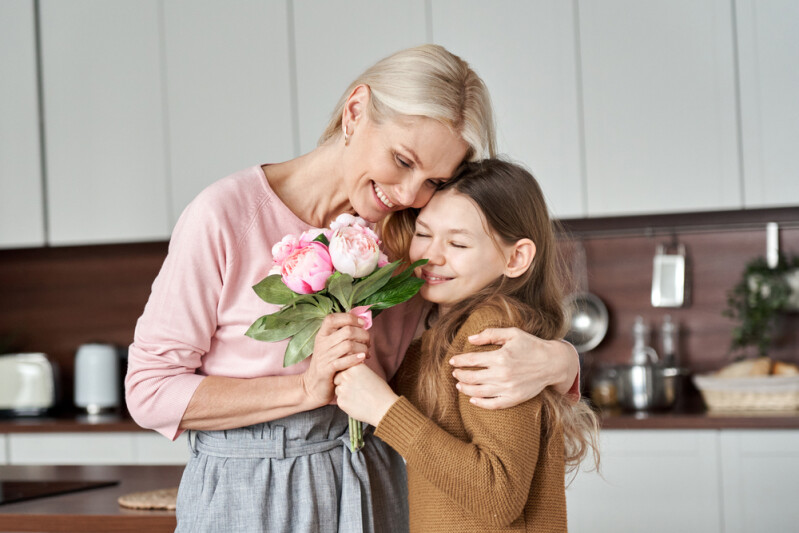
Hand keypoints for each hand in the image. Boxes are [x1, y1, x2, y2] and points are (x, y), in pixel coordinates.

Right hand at [301, 313, 370, 407]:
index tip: (363, 324)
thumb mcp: (330, 346)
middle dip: (363, 335)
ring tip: (367, 353)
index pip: (333, 318)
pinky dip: (356, 358)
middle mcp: (321, 343)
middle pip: (347, 331)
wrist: (312, 386)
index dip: (350, 318)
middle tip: (368, 343)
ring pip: (348, 345)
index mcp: (322, 335)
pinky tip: (363, 358)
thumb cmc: (327, 364)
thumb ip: (342, 334)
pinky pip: (344, 361)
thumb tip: (360, 320)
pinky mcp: (327, 370)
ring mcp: (323, 357)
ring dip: (363, 348)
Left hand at [334, 364, 397, 426]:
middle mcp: (346, 376)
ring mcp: (342, 389)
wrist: (384, 408)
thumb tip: (346, 371)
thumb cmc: (380, 391)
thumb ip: (356, 371)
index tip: (355, 380)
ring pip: (338, 389)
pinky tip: (358, 404)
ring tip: (359, 397)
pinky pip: (340, 400)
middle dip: (343, 383)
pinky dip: (346, 402)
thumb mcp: (370, 374)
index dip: (348, 374)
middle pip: (337, 377)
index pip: (343, 367)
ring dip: (344, 393)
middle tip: (356, 389)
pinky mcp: (341, 401)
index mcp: (355, 367)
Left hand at [450, 327, 578, 408]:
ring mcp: (508, 388)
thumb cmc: (531, 345)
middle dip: (459, 374)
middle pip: (472, 377)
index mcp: (500, 356)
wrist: (553, 363)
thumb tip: (470, 339)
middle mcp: (502, 374)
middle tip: (454, 372)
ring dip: (465, 388)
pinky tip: (472, 400)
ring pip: (479, 392)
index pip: (472, 360)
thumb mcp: (512, 333)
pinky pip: (493, 404)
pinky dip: (480, 403)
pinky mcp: (514, 398)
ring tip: (459, 384)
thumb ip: (490, 334)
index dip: (459, 361)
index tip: (452, 361)